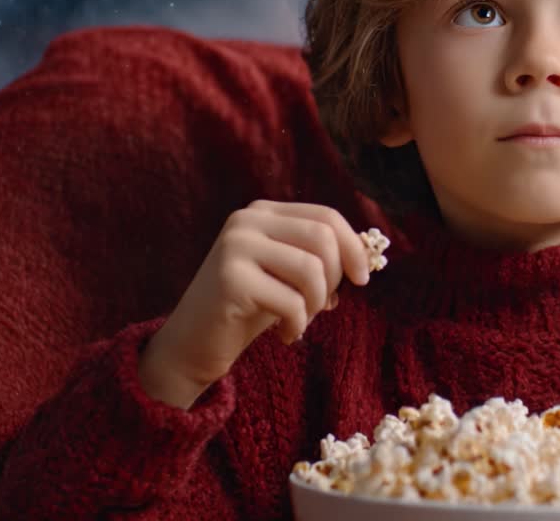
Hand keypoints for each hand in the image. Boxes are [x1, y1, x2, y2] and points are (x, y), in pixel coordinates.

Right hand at [137, 200, 386, 408]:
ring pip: (312, 270)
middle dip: (335, 278)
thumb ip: (320, 259)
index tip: (362, 279)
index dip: (353, 247)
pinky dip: (299, 325)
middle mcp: (247, 221)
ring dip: (316, 304)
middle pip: (323, 238)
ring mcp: (235, 247)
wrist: (193, 345)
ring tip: (300, 320)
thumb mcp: (288, 276)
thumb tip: (365, 258)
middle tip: (323, 306)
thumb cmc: (250, 310)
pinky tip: (286, 335)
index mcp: (263, 212)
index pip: (326, 216)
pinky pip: (292, 302)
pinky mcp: (231, 279)